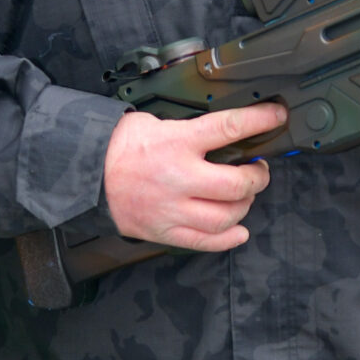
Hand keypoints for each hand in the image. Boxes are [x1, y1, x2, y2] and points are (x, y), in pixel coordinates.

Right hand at [103, 103, 283, 250]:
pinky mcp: (164, 230)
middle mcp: (178, 177)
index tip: (276, 118)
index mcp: (177, 142)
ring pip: (225, 216)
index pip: (229, 128)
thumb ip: (188, 130)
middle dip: (257, 177)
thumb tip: (222, 133)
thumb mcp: (154, 122)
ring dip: (244, 206)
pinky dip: (228, 238)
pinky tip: (238, 230)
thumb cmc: (117, 146)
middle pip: (237, 184)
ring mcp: (172, 208)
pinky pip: (204, 242)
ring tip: (243, 196)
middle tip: (258, 170)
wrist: (83, 173)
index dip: (260, 121)